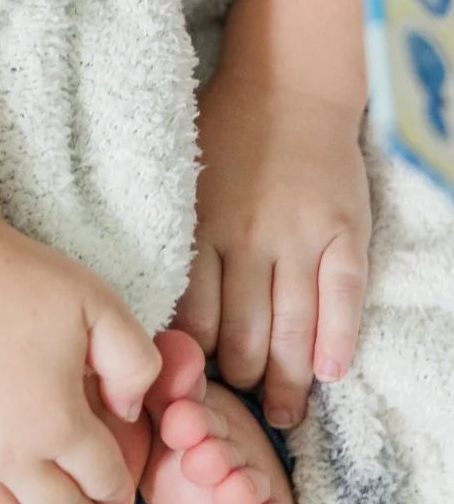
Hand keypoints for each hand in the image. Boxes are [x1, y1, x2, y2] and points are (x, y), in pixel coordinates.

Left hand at [174, 68, 370, 429]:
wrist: (287, 87)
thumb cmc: (223, 143)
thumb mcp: (183, 193)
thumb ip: (179, 251)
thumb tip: (159, 318)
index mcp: (201, 233)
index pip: (194, 320)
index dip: (193, 366)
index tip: (190, 395)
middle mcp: (249, 239)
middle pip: (243, 333)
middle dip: (240, 383)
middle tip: (237, 417)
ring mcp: (300, 236)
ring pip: (293, 325)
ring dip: (288, 378)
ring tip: (285, 415)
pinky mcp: (344, 231)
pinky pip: (343, 295)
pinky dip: (338, 338)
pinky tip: (332, 373)